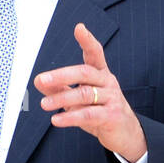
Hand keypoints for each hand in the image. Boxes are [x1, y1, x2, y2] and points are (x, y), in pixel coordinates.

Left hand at [35, 22, 146, 162]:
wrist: (125, 134)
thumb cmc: (100, 111)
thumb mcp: (77, 99)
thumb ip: (60, 88)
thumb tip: (39, 80)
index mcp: (100, 74)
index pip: (95, 53)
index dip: (88, 41)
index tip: (79, 28)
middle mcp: (108, 82)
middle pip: (85, 73)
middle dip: (61, 75)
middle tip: (41, 79)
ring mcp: (112, 98)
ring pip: (85, 94)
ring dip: (62, 99)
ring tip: (43, 104)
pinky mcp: (113, 116)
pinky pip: (89, 114)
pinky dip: (71, 117)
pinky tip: (56, 120)